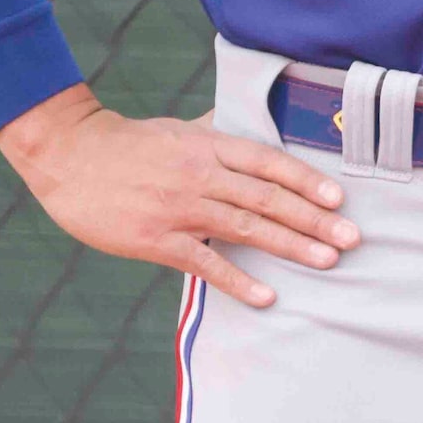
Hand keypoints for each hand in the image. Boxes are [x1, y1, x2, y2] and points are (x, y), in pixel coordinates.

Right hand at [0, 83, 358, 307]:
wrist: (71, 156)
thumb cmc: (130, 142)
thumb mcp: (182, 128)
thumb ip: (220, 132)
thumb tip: (254, 128)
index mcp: (211, 146)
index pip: (270, 163)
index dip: (308, 180)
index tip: (339, 199)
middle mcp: (202, 175)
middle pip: (268, 198)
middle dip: (314, 219)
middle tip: (352, 238)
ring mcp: (180, 208)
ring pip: (245, 228)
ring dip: (290, 245)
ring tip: (326, 260)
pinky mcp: (156, 240)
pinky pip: (205, 263)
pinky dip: (237, 280)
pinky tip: (266, 295)